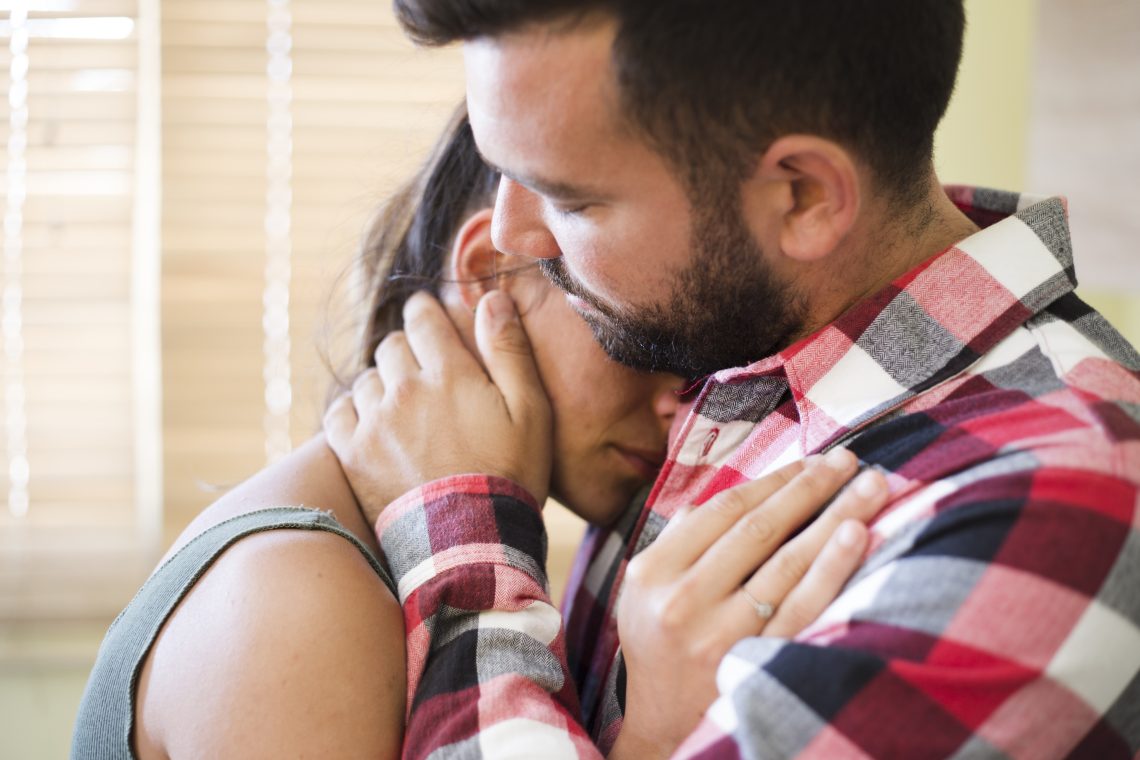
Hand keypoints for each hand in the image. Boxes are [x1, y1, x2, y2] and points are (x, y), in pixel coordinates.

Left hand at [324, 290, 552, 525]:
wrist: (471, 544)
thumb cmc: (510, 476)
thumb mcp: (531, 411)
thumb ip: (509, 350)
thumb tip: (492, 298)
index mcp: (449, 371)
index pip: (421, 317)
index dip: (425, 312)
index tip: (429, 318)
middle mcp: (405, 388)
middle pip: (392, 346)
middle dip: (408, 352)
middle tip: (425, 374)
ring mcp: (374, 422)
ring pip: (366, 378)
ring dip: (383, 383)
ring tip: (403, 407)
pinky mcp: (353, 454)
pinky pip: (339, 412)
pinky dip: (353, 411)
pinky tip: (373, 425)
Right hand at [611, 450, 887, 758]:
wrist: (664, 726)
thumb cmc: (663, 644)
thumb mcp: (646, 589)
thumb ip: (683, 539)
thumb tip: (740, 491)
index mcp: (653, 572)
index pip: (722, 511)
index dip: (772, 481)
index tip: (809, 462)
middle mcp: (683, 601)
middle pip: (758, 529)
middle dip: (810, 488)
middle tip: (848, 460)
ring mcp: (720, 636)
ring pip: (785, 562)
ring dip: (833, 516)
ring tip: (870, 487)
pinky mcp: (754, 665)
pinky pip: (802, 607)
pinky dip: (831, 568)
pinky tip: (856, 535)